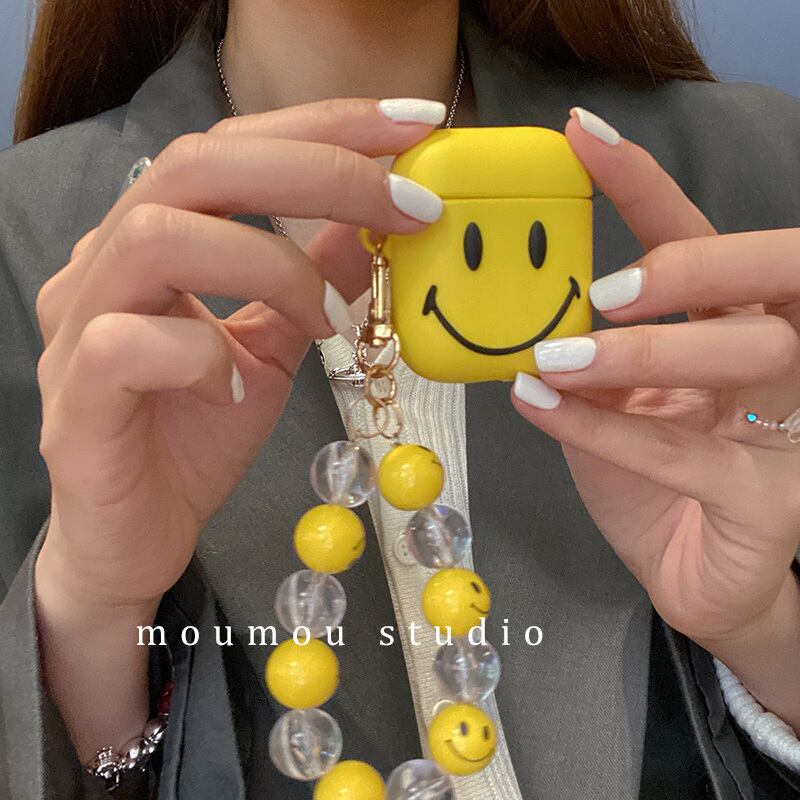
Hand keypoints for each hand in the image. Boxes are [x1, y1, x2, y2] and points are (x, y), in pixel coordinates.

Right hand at [34, 98, 443, 611]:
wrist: (137, 532)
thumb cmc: (196, 433)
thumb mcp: (274, 348)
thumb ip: (311, 282)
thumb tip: (376, 224)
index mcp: (157, 240)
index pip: (234, 149)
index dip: (325, 126)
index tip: (413, 125)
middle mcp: (108, 264)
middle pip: (196, 166)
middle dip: (315, 170)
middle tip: (407, 202)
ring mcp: (81, 326)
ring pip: (159, 239)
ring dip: (270, 268)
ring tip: (327, 322)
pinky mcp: (76, 398)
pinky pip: (129, 343)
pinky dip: (203, 355)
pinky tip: (238, 390)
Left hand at [511, 110, 799, 726]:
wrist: (696, 578)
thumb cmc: (660, 484)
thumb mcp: (617, 406)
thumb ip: (590, 359)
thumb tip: (527, 315)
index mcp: (733, 326)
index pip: (700, 237)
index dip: (643, 184)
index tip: (581, 138)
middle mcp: (781, 359)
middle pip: (768, 275)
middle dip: (686, 266)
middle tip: (602, 292)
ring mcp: (791, 427)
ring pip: (743, 356)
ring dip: (638, 353)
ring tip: (556, 357)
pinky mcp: (773, 499)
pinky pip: (689, 454)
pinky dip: (607, 429)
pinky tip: (544, 409)